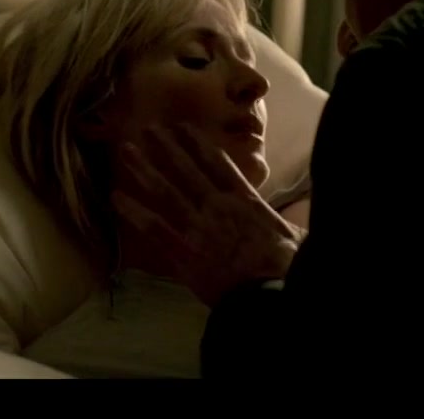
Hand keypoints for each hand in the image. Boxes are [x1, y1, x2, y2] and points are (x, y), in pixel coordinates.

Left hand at [111, 123, 300, 306]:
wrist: (271, 296)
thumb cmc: (289, 268)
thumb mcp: (296, 235)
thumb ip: (292, 216)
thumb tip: (308, 205)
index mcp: (245, 200)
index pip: (218, 163)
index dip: (198, 143)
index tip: (182, 127)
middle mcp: (218, 206)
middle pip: (186, 169)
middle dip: (165, 147)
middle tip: (147, 127)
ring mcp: (198, 228)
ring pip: (165, 192)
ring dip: (144, 169)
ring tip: (125, 151)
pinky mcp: (183, 252)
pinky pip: (153, 228)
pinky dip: (134, 211)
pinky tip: (115, 197)